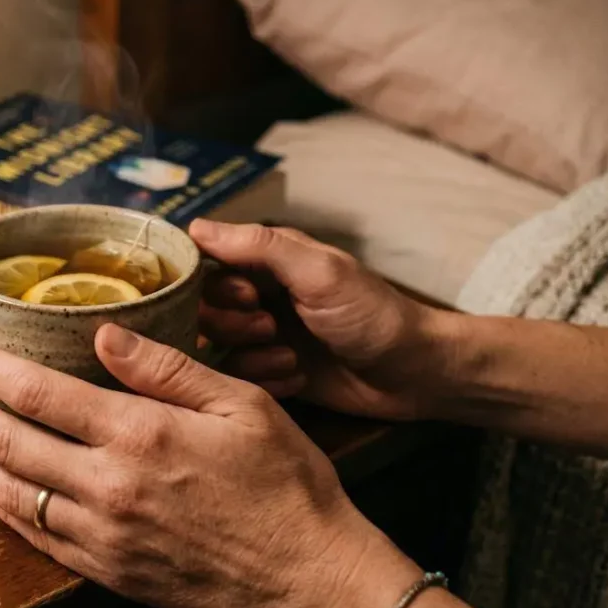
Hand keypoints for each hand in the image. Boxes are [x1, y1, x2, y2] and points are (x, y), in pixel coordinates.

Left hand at [0, 327, 421, 607]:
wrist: (310, 580)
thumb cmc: (288, 486)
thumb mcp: (242, 405)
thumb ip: (166, 367)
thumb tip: (103, 332)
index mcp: (140, 435)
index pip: (38, 392)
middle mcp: (108, 487)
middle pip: (8, 441)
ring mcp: (103, 535)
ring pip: (10, 492)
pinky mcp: (108, 570)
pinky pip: (35, 536)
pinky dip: (3, 506)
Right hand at [191, 220, 457, 421]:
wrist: (412, 372)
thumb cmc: (371, 313)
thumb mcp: (318, 271)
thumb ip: (258, 248)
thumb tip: (195, 227)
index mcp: (267, 261)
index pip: (206, 263)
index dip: (213, 283)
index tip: (247, 295)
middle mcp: (258, 295)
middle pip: (204, 309)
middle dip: (234, 323)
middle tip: (270, 326)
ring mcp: (263, 337)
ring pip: (218, 347)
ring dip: (251, 354)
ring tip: (291, 355)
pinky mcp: (270, 373)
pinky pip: (238, 378)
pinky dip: (265, 379)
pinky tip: (298, 377)